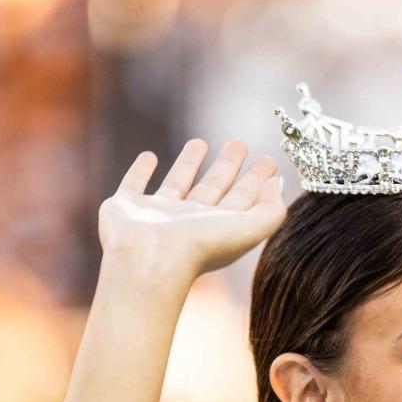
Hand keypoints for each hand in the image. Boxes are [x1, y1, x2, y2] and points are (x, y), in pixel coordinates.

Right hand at [97, 138, 286, 282]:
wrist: (149, 259)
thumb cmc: (200, 247)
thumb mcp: (249, 229)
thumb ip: (271, 210)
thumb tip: (277, 184)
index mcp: (217, 228)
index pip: (242, 199)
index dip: (257, 180)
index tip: (268, 159)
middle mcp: (188, 222)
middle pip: (213, 188)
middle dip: (227, 166)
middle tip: (239, 142)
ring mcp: (156, 215)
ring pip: (177, 183)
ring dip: (188, 163)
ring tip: (200, 141)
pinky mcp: (124, 208)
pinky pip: (133, 184)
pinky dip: (139, 172)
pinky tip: (148, 156)